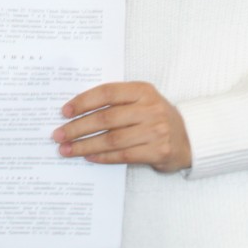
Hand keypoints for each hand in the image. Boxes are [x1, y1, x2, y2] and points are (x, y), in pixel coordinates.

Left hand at [52, 81, 191, 173]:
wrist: (189, 138)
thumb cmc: (155, 118)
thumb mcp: (141, 101)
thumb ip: (116, 102)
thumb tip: (76, 112)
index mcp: (143, 90)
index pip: (107, 93)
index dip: (83, 102)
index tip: (64, 112)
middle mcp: (150, 108)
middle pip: (106, 118)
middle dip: (78, 128)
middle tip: (58, 135)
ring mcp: (155, 130)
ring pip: (112, 139)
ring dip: (85, 145)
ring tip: (67, 150)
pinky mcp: (158, 151)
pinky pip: (123, 155)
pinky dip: (102, 156)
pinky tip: (88, 156)